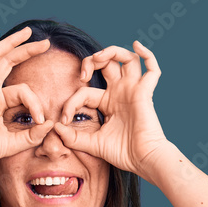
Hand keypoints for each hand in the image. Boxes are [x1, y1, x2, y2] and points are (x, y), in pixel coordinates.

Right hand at [0, 26, 56, 172]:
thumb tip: (50, 123)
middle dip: (27, 51)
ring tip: (28, 32)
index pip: (22, 91)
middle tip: (46, 43)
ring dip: (11, 43)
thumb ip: (32, 135)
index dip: (35, 102)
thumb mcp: (12, 143)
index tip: (40, 119)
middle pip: (8, 63)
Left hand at [52, 40, 170, 183]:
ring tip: (98, 58)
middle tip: (83, 74)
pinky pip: (152, 69)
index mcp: (108, 102)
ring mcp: (133, 90)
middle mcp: (120, 92)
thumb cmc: (122, 153)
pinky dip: (147, 54)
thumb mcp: (92, 144)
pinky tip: (137, 45)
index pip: (84, 92)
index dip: (71, 102)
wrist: (142, 160)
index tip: (64, 120)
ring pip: (126, 59)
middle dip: (91, 62)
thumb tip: (55, 127)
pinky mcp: (145, 93)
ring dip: (111, 52)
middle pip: (107, 64)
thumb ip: (73, 137)